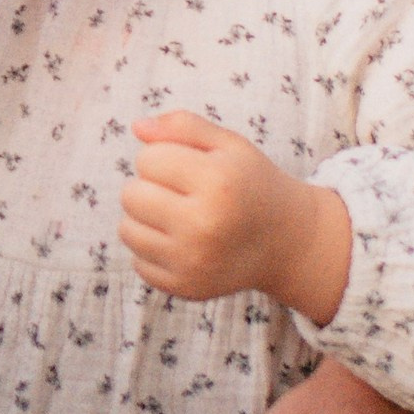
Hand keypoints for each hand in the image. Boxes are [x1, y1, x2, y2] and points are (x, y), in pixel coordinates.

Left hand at [121, 112, 350, 321]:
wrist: (286, 242)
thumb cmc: (251, 184)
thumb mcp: (229, 145)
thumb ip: (184, 126)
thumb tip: (137, 126)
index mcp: (217, 182)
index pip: (147, 159)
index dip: (163, 157)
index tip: (187, 168)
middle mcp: (204, 225)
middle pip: (131, 195)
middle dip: (149, 187)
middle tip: (181, 193)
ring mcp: (193, 262)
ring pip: (127, 230)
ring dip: (145, 219)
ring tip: (178, 216)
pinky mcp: (185, 287)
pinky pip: (137, 263)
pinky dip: (153, 251)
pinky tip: (182, 244)